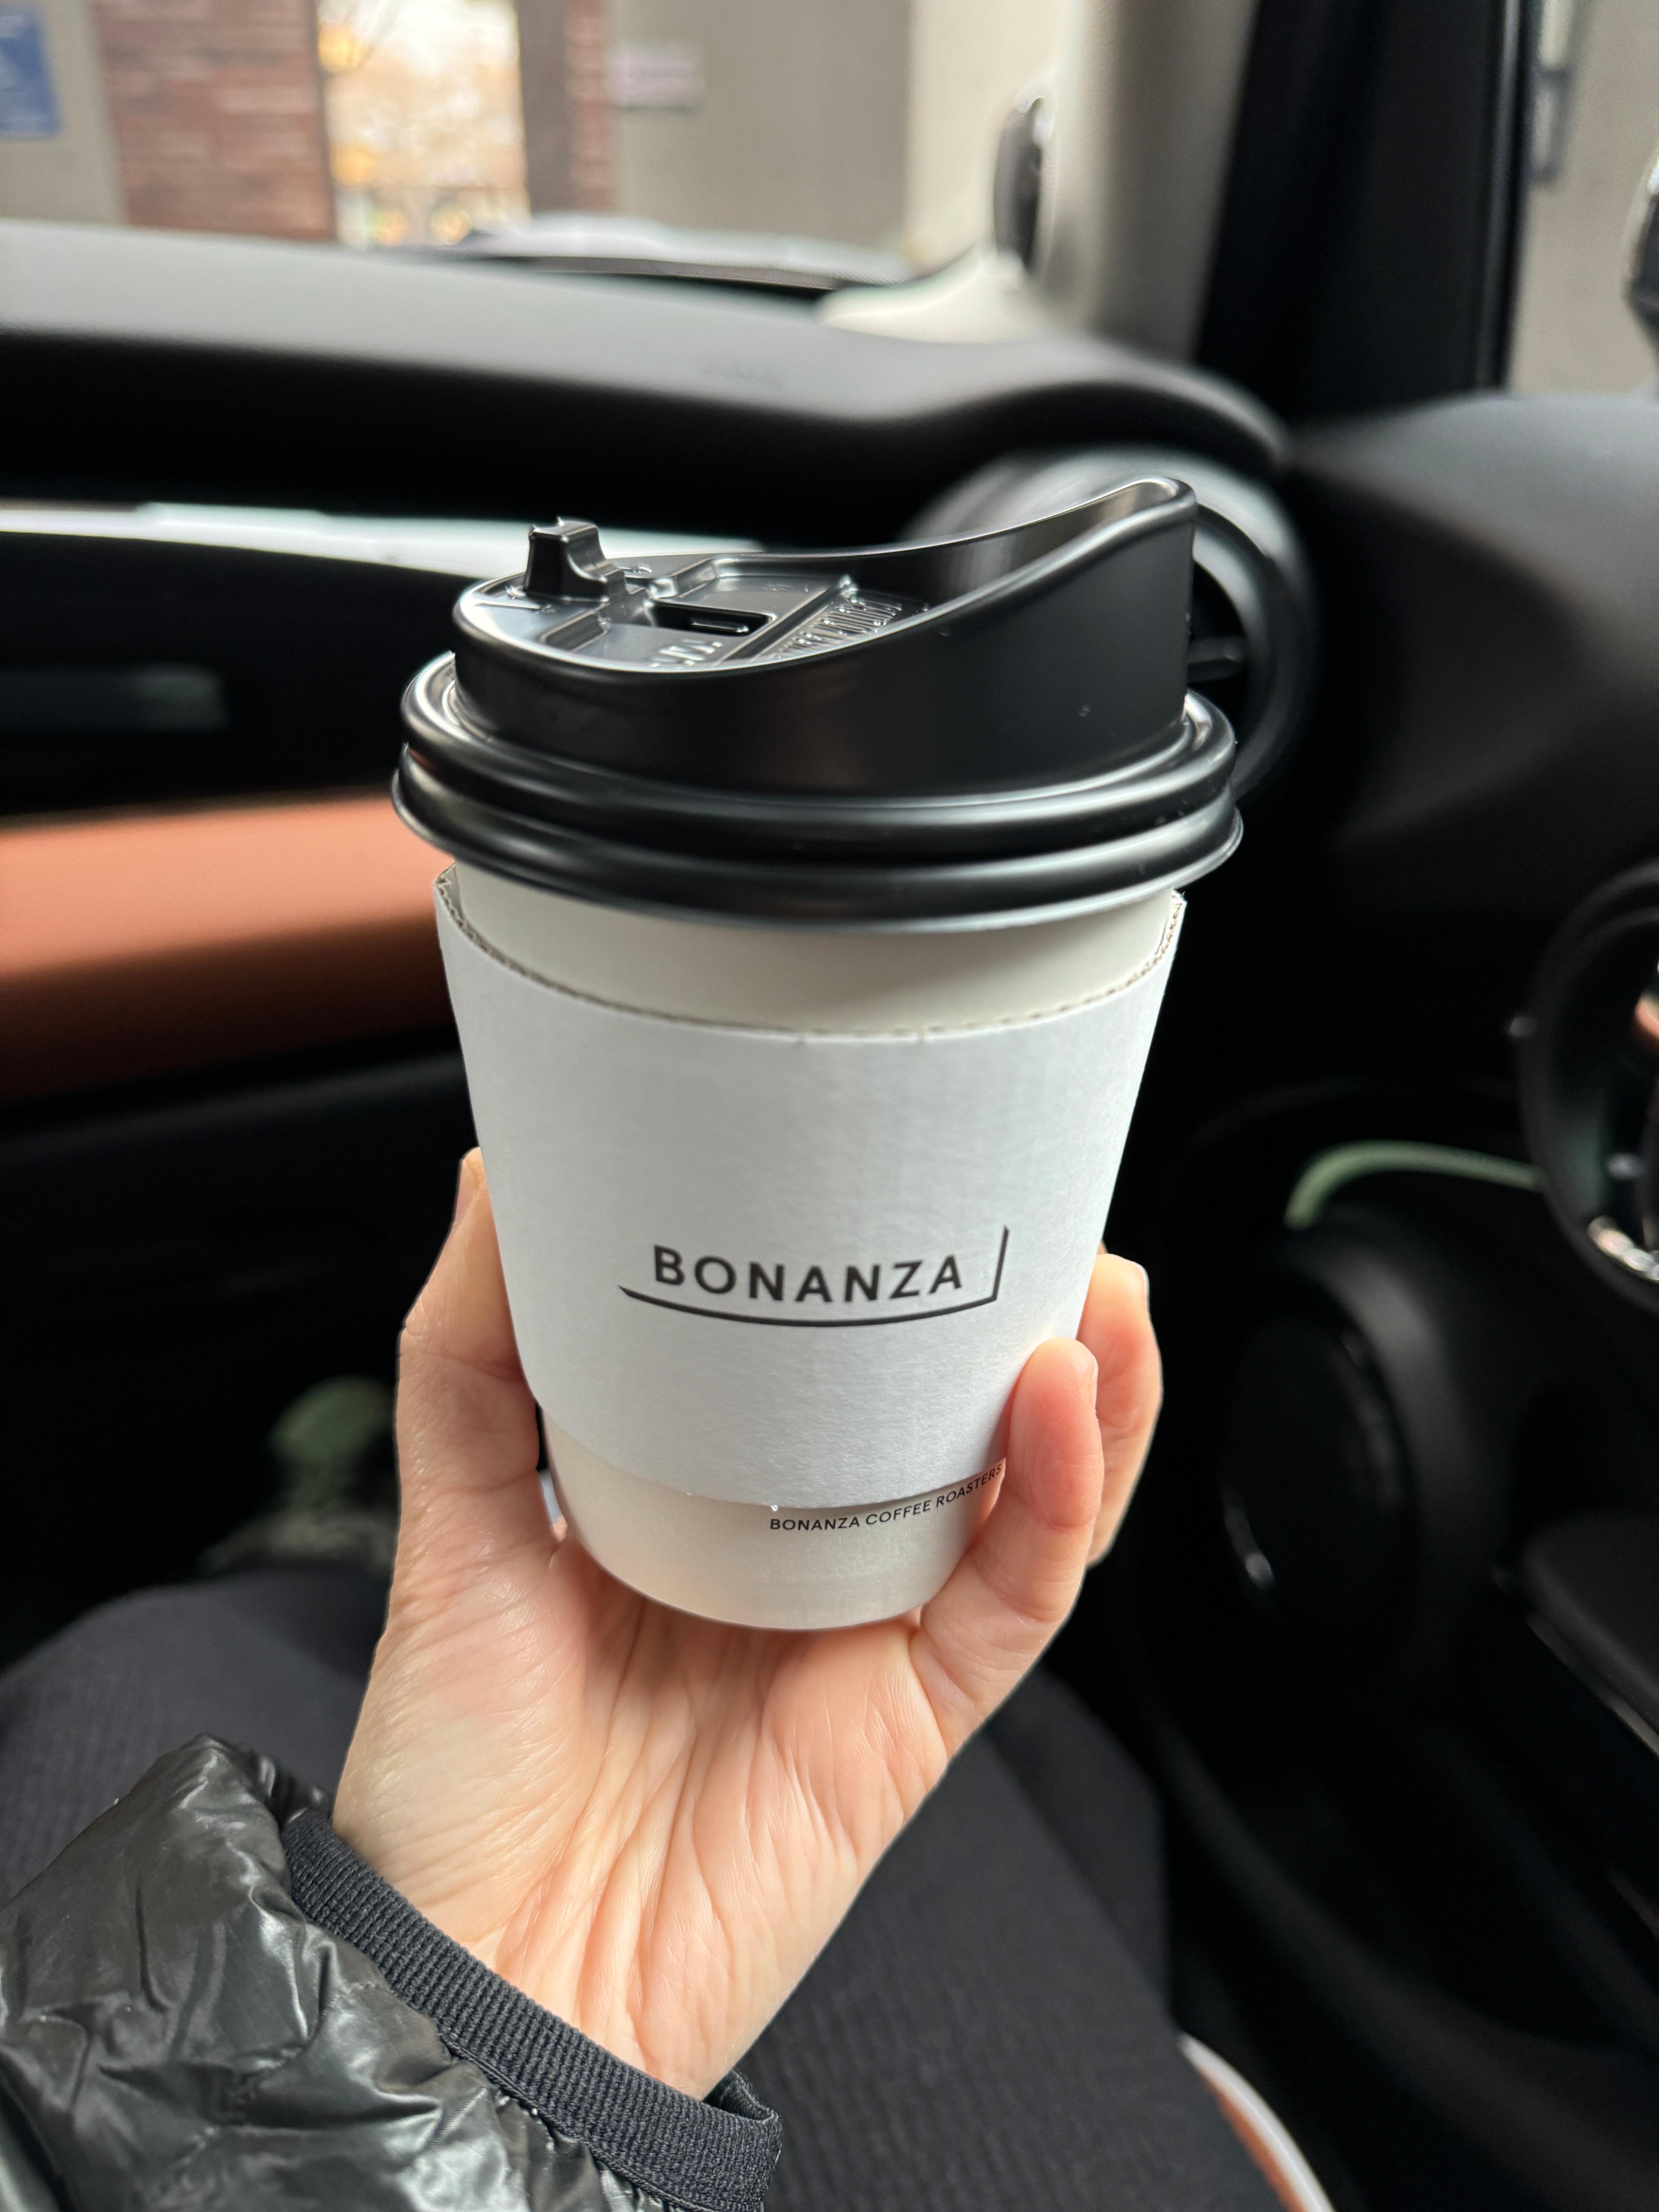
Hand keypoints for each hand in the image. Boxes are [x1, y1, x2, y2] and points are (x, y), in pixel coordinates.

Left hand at [334, 1153, 1160, 2097]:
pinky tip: (1065, 1401)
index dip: (888, 1279)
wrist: (477, 1975)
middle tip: (1040, 1195)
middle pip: (953, 1422)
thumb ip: (471, 1362)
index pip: (829, 1373)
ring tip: (1098, 1283)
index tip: (906, 1169)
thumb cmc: (454, 1780)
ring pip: (1025, 1501)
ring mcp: (869, 1640)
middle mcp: (805, 1565)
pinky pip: (1015, 1597)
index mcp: (712, 1509)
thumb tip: (494, 1182)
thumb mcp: (449, 1531)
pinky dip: (1057, 1500)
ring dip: (1088, 1390)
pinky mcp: (911, 1720)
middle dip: (1021, 1312)